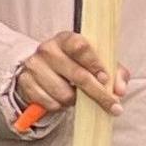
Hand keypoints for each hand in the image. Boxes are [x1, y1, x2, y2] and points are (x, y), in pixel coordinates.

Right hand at [13, 32, 130, 121]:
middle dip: (98, 93)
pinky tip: (60, 98)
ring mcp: (34, 66)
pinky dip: (59, 106)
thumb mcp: (95, 62)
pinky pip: (49, 103)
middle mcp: (48, 49)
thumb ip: (114, 72)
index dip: (95, 64)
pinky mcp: (25, 83)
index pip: (81, 48)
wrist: (41, 68)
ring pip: (64, 94)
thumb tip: (120, 90)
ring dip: (74, 100)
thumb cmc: (74, 64)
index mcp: (66, 39)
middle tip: (113, 106)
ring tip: (75, 95)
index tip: (106, 79)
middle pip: (77, 75)